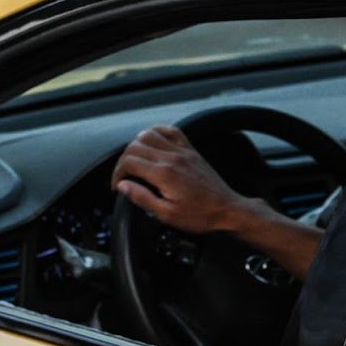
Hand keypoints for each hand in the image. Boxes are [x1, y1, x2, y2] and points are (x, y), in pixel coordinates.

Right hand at [111, 125, 252, 234]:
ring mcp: (182, 151)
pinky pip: (170, 130)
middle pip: (135, 146)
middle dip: (123, 160)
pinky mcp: (190, 150)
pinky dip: (157, 132)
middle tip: (124, 176)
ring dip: (136, 145)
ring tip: (135, 161)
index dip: (117, 173)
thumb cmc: (200, 215)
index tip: (118, 185)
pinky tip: (153, 143)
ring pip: (149, 133)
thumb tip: (123, 186)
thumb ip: (142, 198)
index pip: (128, 162)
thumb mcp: (167, 215)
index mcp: (164, 174)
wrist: (228, 209)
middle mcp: (172, 157)